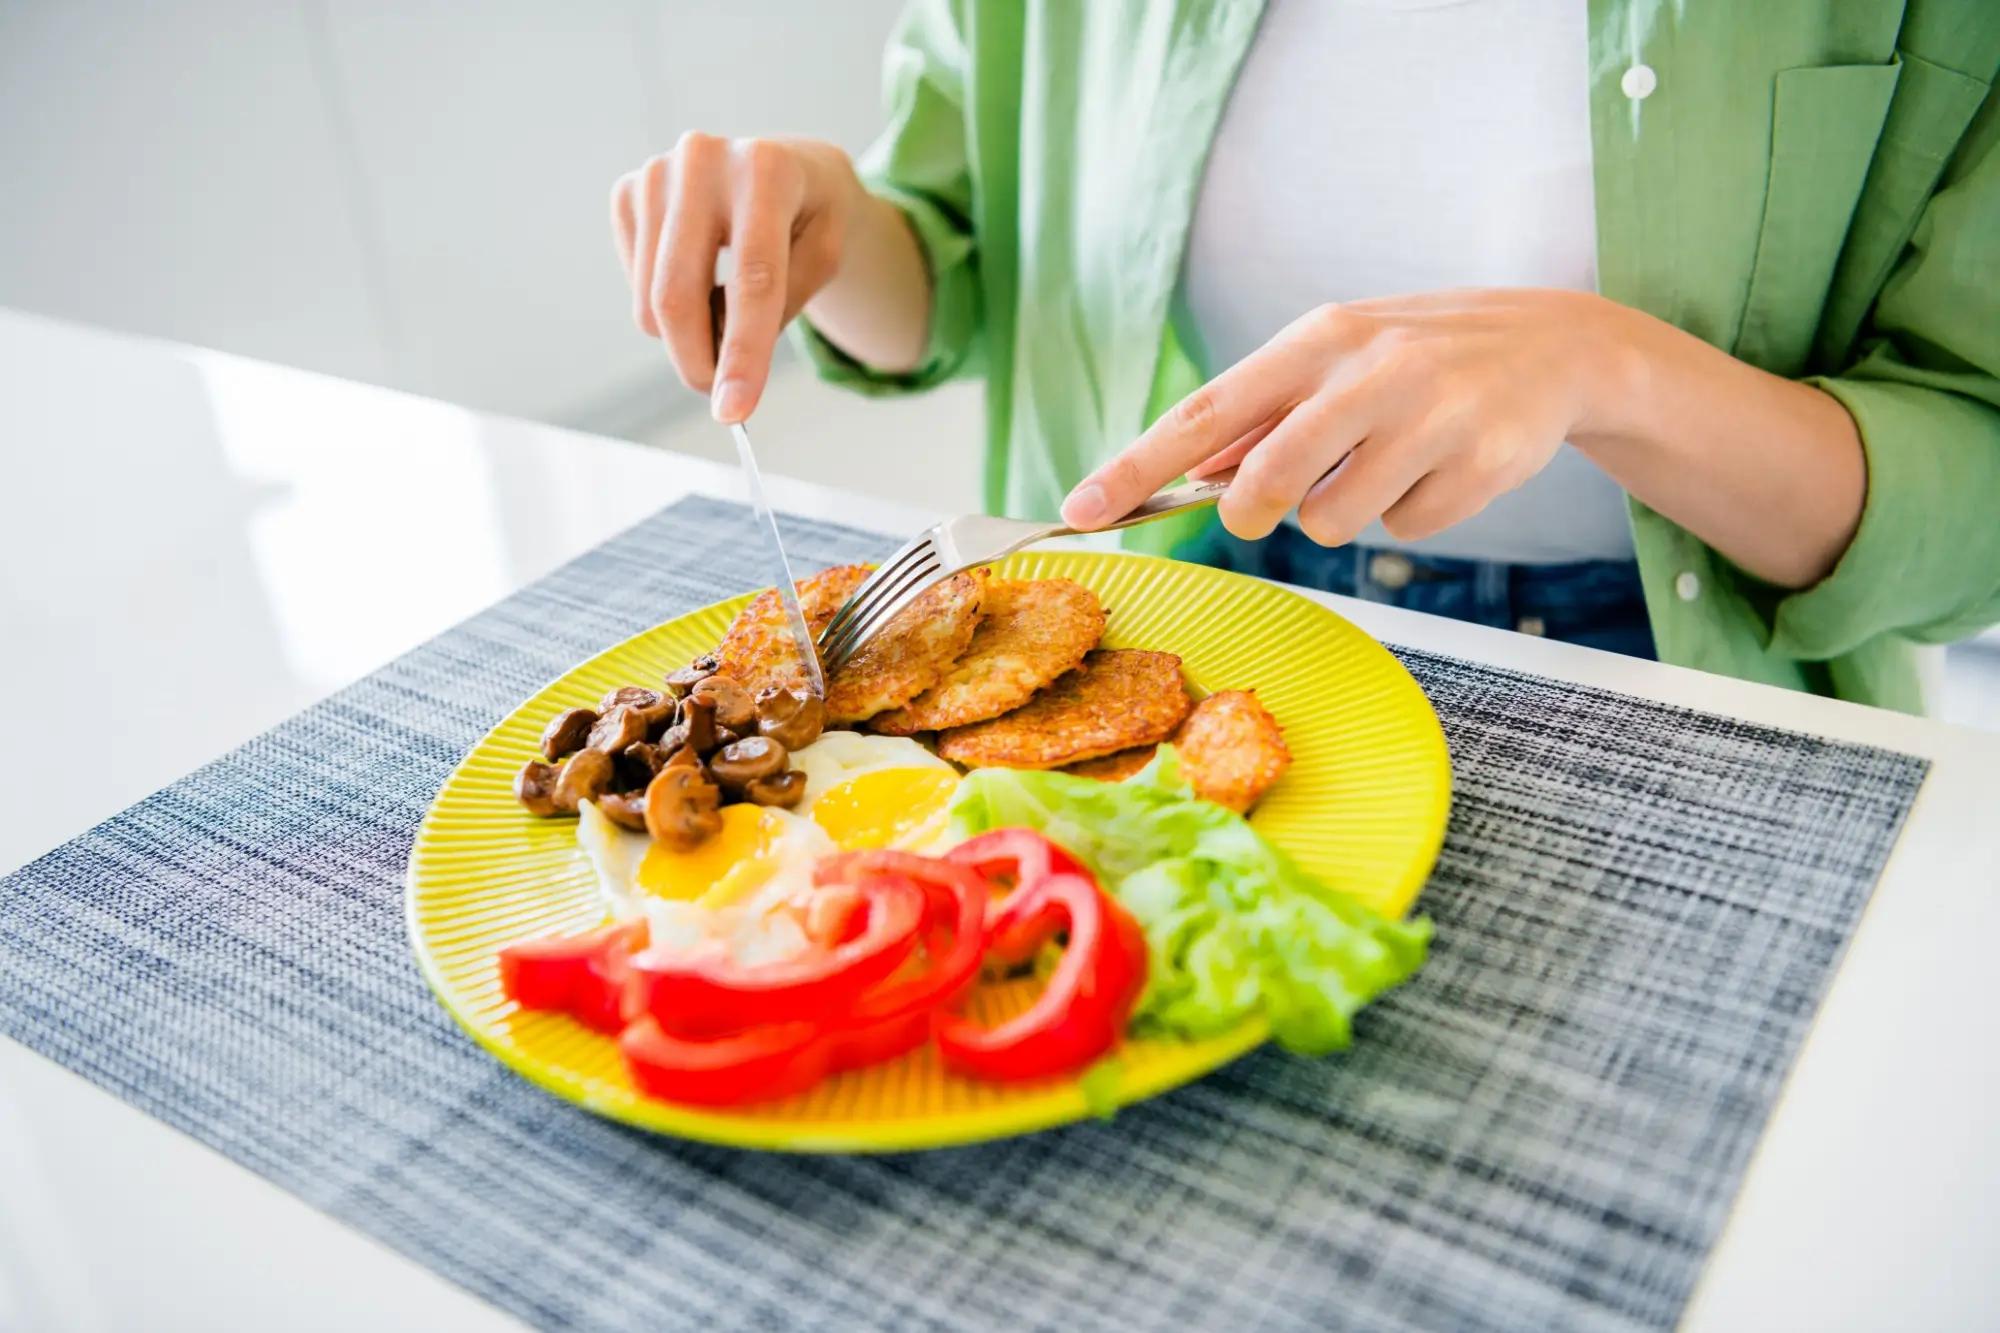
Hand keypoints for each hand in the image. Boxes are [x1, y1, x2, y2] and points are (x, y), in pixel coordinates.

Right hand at [611, 135, 862, 421]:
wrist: (782, 162)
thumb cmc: (809, 217)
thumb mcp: (825, 258)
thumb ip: (780, 309)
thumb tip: (722, 368)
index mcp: (765, 170)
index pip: (752, 280)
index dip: (742, 353)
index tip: (733, 412)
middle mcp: (702, 160)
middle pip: (678, 295)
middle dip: (698, 363)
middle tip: (723, 397)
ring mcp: (655, 173)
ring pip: (650, 301)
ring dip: (687, 337)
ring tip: (726, 315)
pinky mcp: (627, 193)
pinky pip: (636, 285)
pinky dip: (667, 306)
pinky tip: (700, 277)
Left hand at [1061, 289, 1629, 544]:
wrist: (1556, 344)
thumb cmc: (1419, 356)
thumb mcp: (1335, 359)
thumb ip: (1265, 415)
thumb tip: (1186, 474)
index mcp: (1318, 339)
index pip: (1204, 413)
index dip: (1136, 467)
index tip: (1081, 511)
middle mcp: (1371, 371)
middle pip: (1268, 482)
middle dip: (1253, 512)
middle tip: (1266, 506)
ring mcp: (1432, 418)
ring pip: (1334, 521)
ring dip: (1342, 515)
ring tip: (1383, 467)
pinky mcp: (1481, 464)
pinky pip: (1405, 531)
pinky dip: (1410, 516)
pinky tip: (1441, 469)